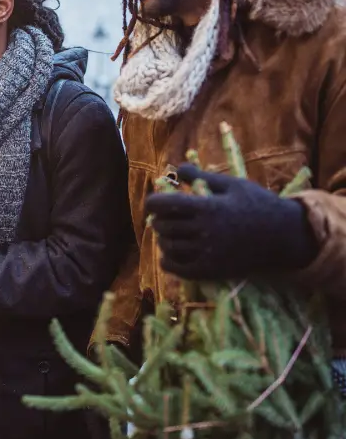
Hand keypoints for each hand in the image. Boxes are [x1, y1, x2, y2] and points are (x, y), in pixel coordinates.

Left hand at [145, 164, 316, 279]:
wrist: (285, 235)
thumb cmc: (259, 204)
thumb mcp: (233, 184)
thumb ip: (202, 176)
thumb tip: (177, 168)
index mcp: (207, 207)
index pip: (164, 205)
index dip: (152, 203)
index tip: (153, 203)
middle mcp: (204, 231)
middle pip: (164, 226)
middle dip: (158, 221)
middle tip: (162, 218)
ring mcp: (208, 253)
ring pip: (169, 247)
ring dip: (163, 240)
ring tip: (168, 234)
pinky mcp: (213, 270)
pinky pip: (180, 270)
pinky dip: (168, 263)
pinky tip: (168, 256)